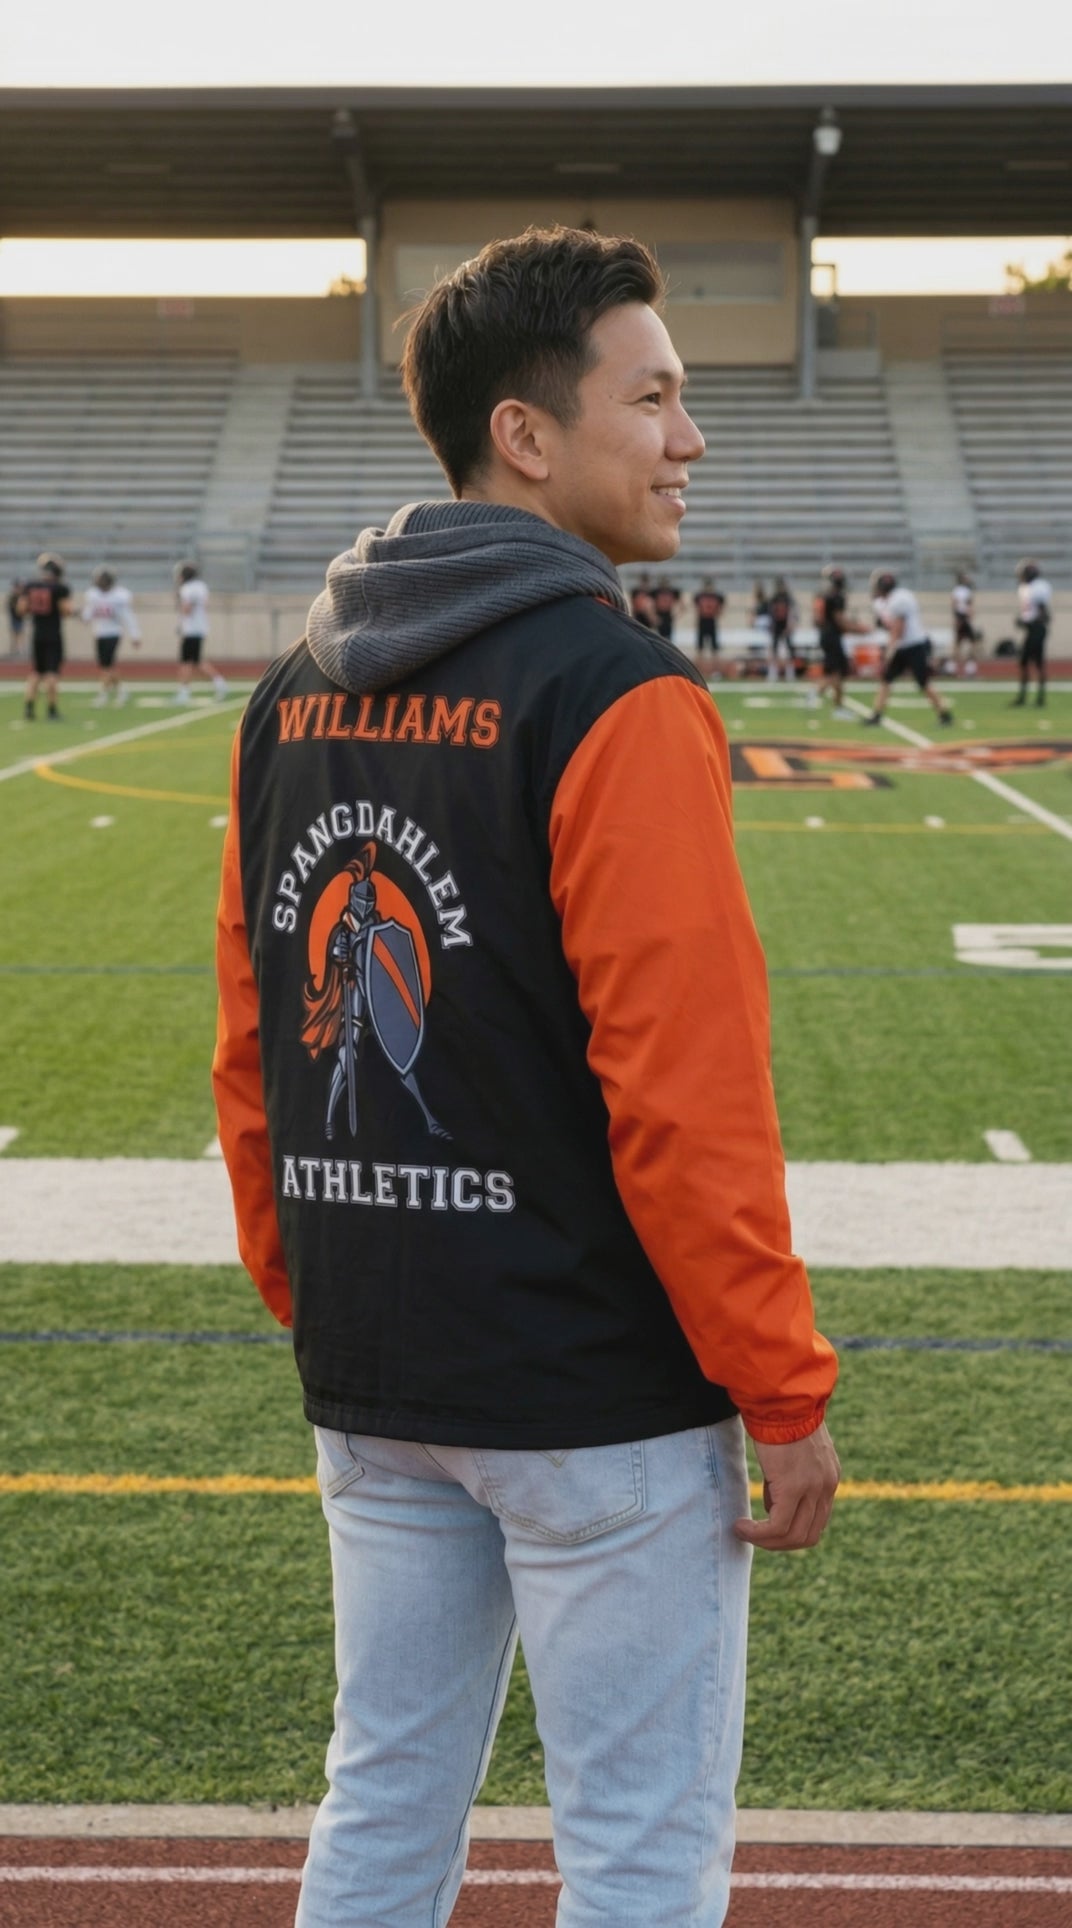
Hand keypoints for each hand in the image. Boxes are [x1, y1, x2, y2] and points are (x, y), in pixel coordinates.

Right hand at [734, 1422, 839, 1552]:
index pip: (816, 1521)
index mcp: (828, 1478)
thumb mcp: (791, 1452)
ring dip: (766, 1541)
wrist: (780, 1398)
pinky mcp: (793, 1487)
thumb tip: (771, 1503)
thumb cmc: (779, 1416)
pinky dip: (758, 1534)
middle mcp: (826, 1486)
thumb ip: (788, 1478)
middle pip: (808, 1536)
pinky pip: (777, 1527)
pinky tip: (741, 1527)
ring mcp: (812, 1488)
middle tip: (754, 1535)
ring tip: (743, 1532)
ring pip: (793, 1536)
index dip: (791, 1530)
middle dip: (779, 1543)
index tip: (766, 1523)